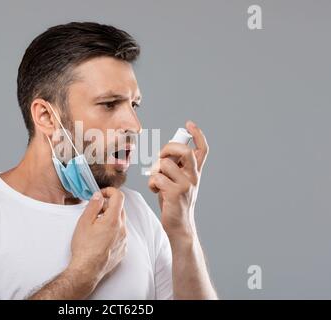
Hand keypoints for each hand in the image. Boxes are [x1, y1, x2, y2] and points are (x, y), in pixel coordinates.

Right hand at [67, 187, 126, 294]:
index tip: (101, 194)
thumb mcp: (84, 222)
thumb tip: (99, 195)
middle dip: (108, 205)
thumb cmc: (84, 247)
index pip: (119, 197)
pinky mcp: (123, 249)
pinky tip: (101, 237)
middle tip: (95, 211)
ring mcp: (124, 240)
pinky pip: (121, 234)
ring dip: (110, 219)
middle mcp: (123, 229)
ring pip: (120, 222)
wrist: (87, 270)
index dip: (109, 191)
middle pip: (120, 209)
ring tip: (96, 226)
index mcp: (114, 220)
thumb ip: (93, 205)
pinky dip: (113, 231)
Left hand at [148, 120, 208, 237]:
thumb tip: (165, 153)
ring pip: (165, 164)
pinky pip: (157, 178)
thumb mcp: (178, 182)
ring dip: (155, 170)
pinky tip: (155, 190)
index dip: (197, 134)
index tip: (189, 124)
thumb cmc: (174, 202)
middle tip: (161, 157)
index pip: (202, 150)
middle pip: (185, 151)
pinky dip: (151, 183)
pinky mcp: (175, 194)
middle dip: (168, 148)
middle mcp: (193, 177)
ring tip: (156, 181)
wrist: (179, 226)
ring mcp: (186, 185)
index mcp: (195, 173)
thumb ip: (175, 168)